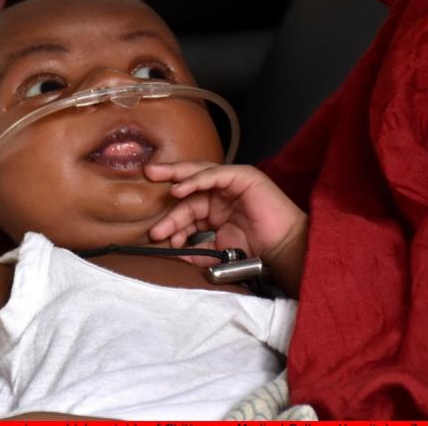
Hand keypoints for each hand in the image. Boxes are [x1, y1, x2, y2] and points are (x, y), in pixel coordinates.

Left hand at [146, 162, 307, 295]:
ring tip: (159, 180)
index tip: (156, 234)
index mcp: (214, 208)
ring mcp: (232, 182)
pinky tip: (180, 189)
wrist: (281, 250)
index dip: (171, 220)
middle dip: (167, 181)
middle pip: (188, 186)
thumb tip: (171, 252)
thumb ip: (196, 250)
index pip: (186, 208)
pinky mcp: (243, 176)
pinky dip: (196, 180)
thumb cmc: (254, 250)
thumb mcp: (217, 251)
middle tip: (146, 176)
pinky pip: (215, 174)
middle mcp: (221, 192)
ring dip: (178, 176)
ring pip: (200, 174)